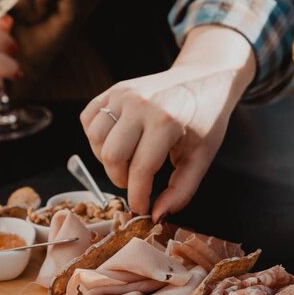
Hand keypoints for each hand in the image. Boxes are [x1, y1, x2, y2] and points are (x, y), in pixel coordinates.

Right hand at [81, 26, 254, 217]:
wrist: (204, 79)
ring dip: (107, 160)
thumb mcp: (200, 158)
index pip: (140, 170)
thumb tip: (155, 216)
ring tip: (128, 161)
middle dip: (120, 179)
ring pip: (95, 139)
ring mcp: (123, 94)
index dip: (137, 197)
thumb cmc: (205, 119)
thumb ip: (181, 191)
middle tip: (136, 182)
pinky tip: (117, 142)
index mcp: (165, 122)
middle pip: (110, 157)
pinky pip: (88, 119)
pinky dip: (96, 138)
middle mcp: (139, 105)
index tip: (140, 208)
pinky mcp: (113, 90)